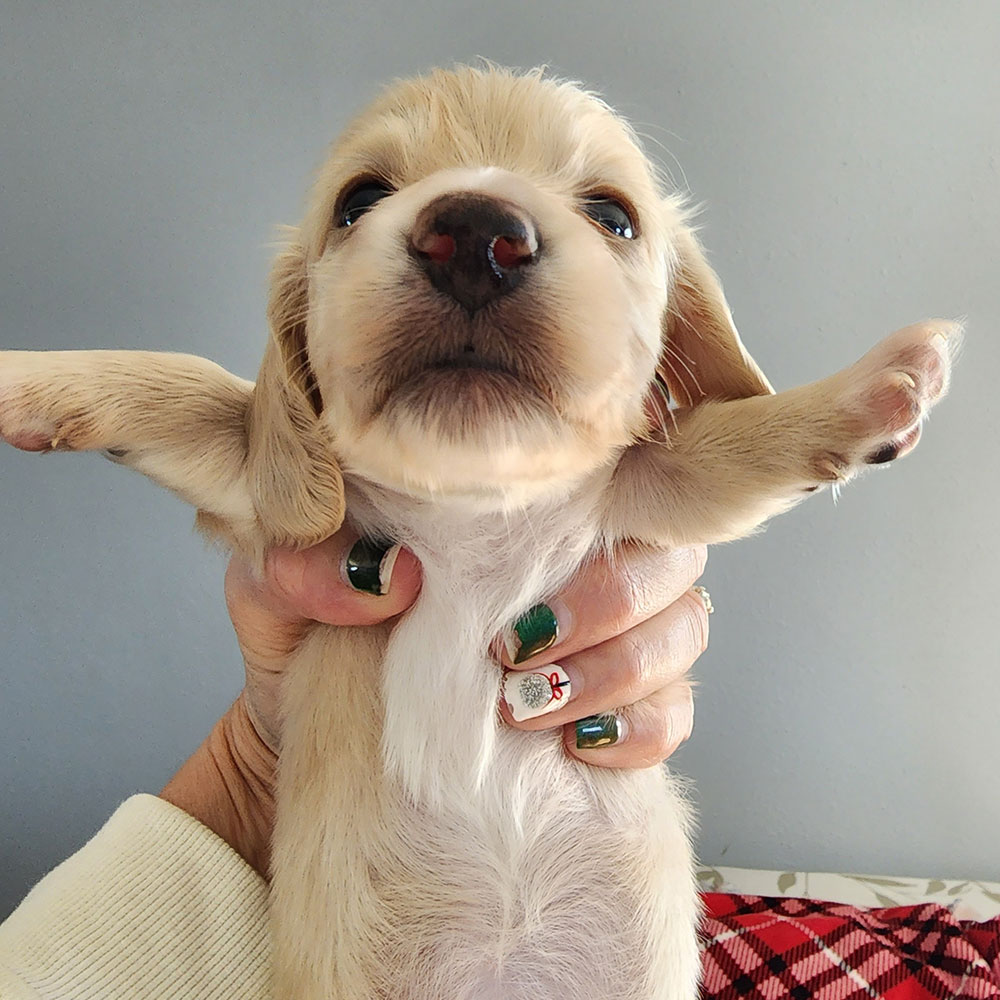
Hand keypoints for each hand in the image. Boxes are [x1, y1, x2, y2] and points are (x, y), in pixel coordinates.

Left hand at [162, 535, 708, 872]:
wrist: (312, 753)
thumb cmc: (308, 649)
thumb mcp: (277, 594)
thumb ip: (303, 562)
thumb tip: (396, 575)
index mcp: (515, 507)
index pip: (610, 463)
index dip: (607, 491)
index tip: (531, 553)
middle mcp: (580, 556)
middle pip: (668, 546)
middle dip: (605, 600)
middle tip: (511, 648)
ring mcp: (614, 632)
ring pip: (684, 624)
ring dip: (618, 666)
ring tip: (525, 704)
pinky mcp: (626, 707)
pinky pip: (676, 709)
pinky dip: (638, 728)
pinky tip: (575, 746)